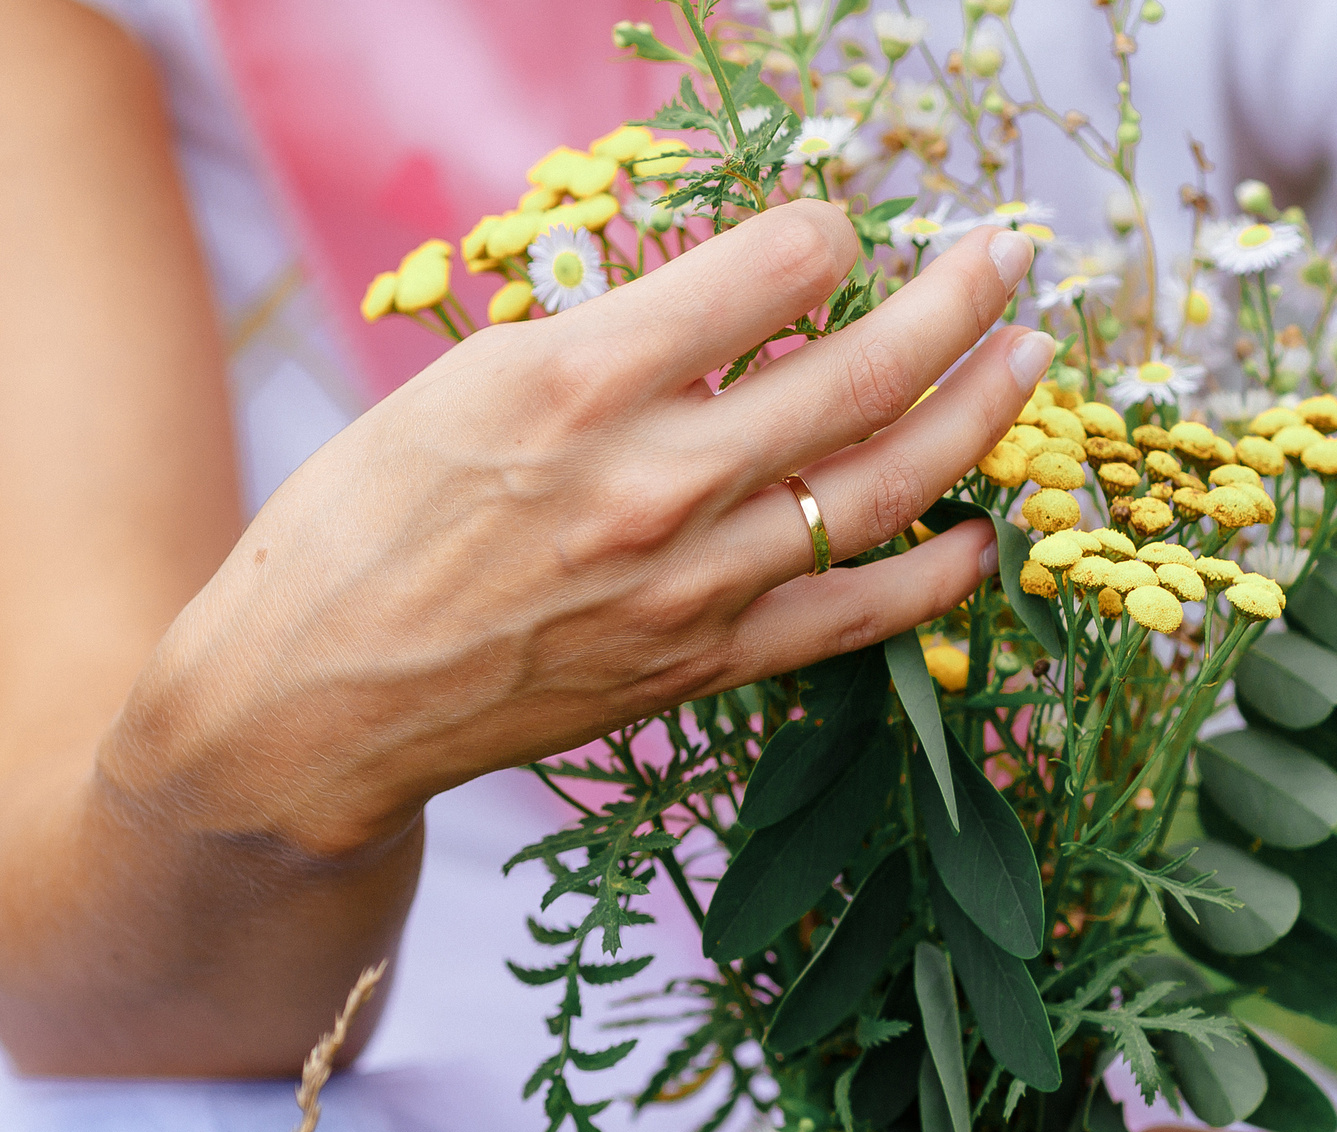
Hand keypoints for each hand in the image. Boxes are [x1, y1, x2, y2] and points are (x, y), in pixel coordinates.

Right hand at [107, 202, 1054, 859]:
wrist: (309, 701)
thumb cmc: (358, 525)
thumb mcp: (464, 381)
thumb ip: (610, 339)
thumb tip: (729, 294)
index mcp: (578, 378)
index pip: (769, 267)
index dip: (825, 230)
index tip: (836, 225)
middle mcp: (653, 477)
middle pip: (857, 368)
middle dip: (951, 299)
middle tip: (1002, 257)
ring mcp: (690, 581)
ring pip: (881, 484)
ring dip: (974, 413)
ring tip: (1027, 360)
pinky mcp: (701, 665)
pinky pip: (855, 618)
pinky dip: (936, 577)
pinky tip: (985, 536)